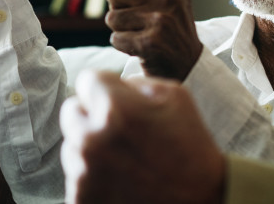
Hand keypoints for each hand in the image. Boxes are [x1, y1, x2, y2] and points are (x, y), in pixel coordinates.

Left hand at [60, 70, 224, 203]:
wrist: (203, 201)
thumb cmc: (191, 148)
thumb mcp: (175, 97)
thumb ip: (135, 82)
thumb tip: (111, 84)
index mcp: (114, 109)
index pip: (86, 80)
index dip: (105, 89)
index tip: (116, 102)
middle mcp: (91, 139)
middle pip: (71, 111)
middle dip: (92, 116)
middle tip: (119, 132)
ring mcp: (83, 172)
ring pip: (72, 145)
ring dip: (91, 148)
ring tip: (125, 160)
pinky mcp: (81, 197)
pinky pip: (76, 175)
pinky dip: (92, 176)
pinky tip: (119, 179)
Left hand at [98, 0, 202, 79]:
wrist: (189, 66)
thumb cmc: (167, 30)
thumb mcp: (156, 3)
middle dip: (118, 9)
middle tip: (137, 22)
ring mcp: (161, 20)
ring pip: (111, 17)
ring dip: (119, 30)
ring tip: (139, 35)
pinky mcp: (151, 42)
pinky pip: (115, 38)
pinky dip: (122, 45)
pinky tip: (140, 48)